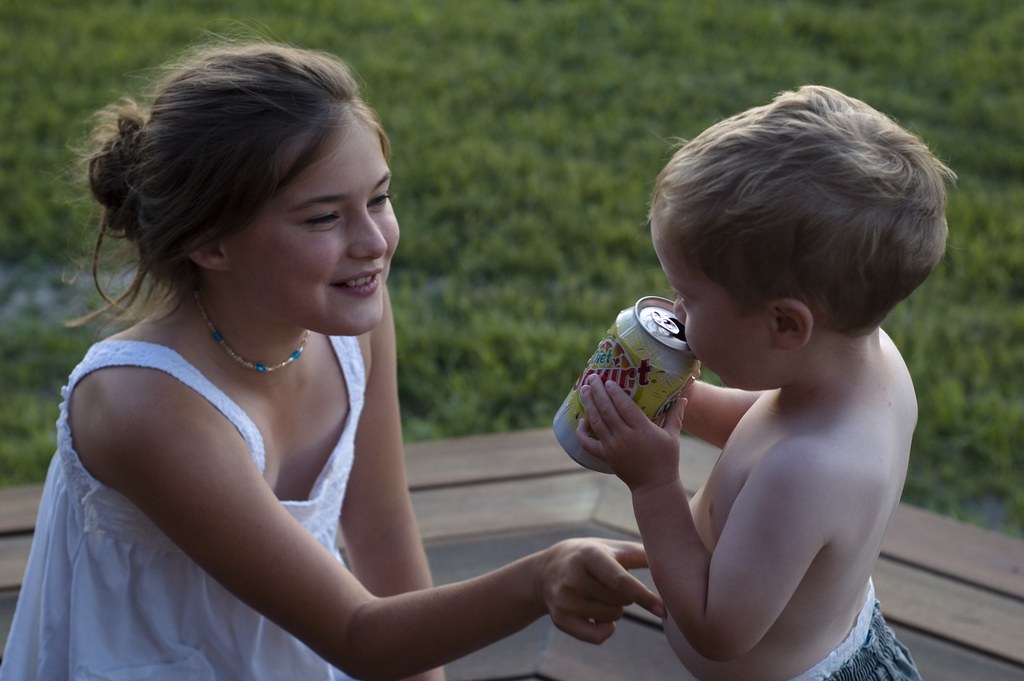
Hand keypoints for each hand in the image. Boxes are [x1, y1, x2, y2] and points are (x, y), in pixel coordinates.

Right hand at [538, 538, 663, 643]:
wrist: (545, 571)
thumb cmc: (589, 556)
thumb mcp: (610, 547)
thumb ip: (640, 553)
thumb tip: (676, 559)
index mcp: (589, 554)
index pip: (620, 581)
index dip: (644, 596)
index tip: (663, 610)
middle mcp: (573, 577)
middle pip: (621, 601)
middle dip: (626, 595)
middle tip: (608, 582)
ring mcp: (565, 600)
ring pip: (613, 617)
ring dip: (615, 609)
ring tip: (599, 593)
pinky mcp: (561, 620)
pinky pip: (598, 636)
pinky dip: (606, 629)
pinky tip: (597, 615)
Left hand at [576, 375, 684, 491]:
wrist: (654, 486)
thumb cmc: (666, 460)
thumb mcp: (673, 437)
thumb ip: (676, 415)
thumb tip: (685, 397)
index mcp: (642, 429)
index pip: (625, 406)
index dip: (615, 392)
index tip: (608, 381)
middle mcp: (625, 436)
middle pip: (607, 410)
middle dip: (598, 392)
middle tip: (592, 378)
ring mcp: (613, 447)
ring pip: (596, 422)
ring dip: (589, 404)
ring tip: (584, 390)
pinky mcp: (606, 456)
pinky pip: (588, 443)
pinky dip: (582, 432)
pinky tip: (581, 420)